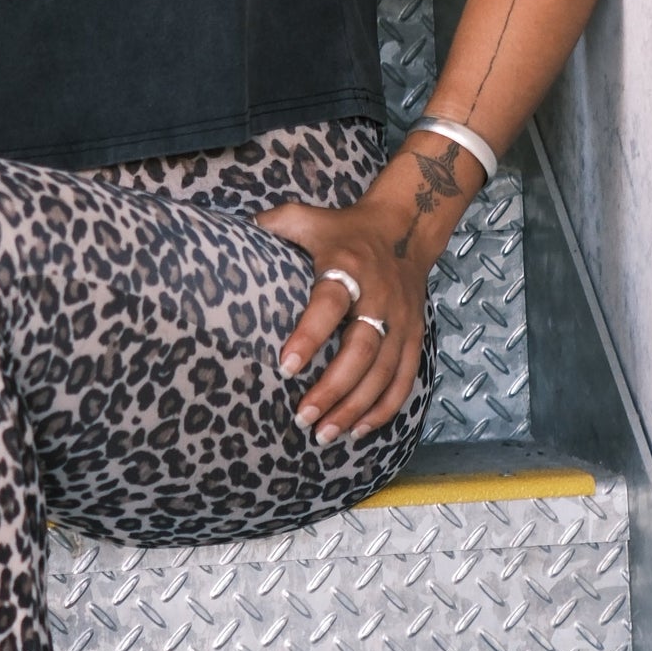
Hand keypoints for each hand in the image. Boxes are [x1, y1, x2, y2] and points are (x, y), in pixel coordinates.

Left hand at [254, 196, 425, 442]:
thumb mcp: (309, 217)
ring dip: (356, 407)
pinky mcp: (414, 336)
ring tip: (325, 432)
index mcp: (348, 267)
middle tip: (303, 416)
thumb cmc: (344, 230)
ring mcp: (401, 319)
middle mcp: (378, 297)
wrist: (404, 228)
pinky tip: (359, 430)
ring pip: (384, 372)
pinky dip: (384, 408)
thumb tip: (236, 231)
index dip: (310, 336)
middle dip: (334, 388)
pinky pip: (404, 378)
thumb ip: (276, 223)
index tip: (285, 366)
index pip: (329, 304)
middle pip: (362, 349)